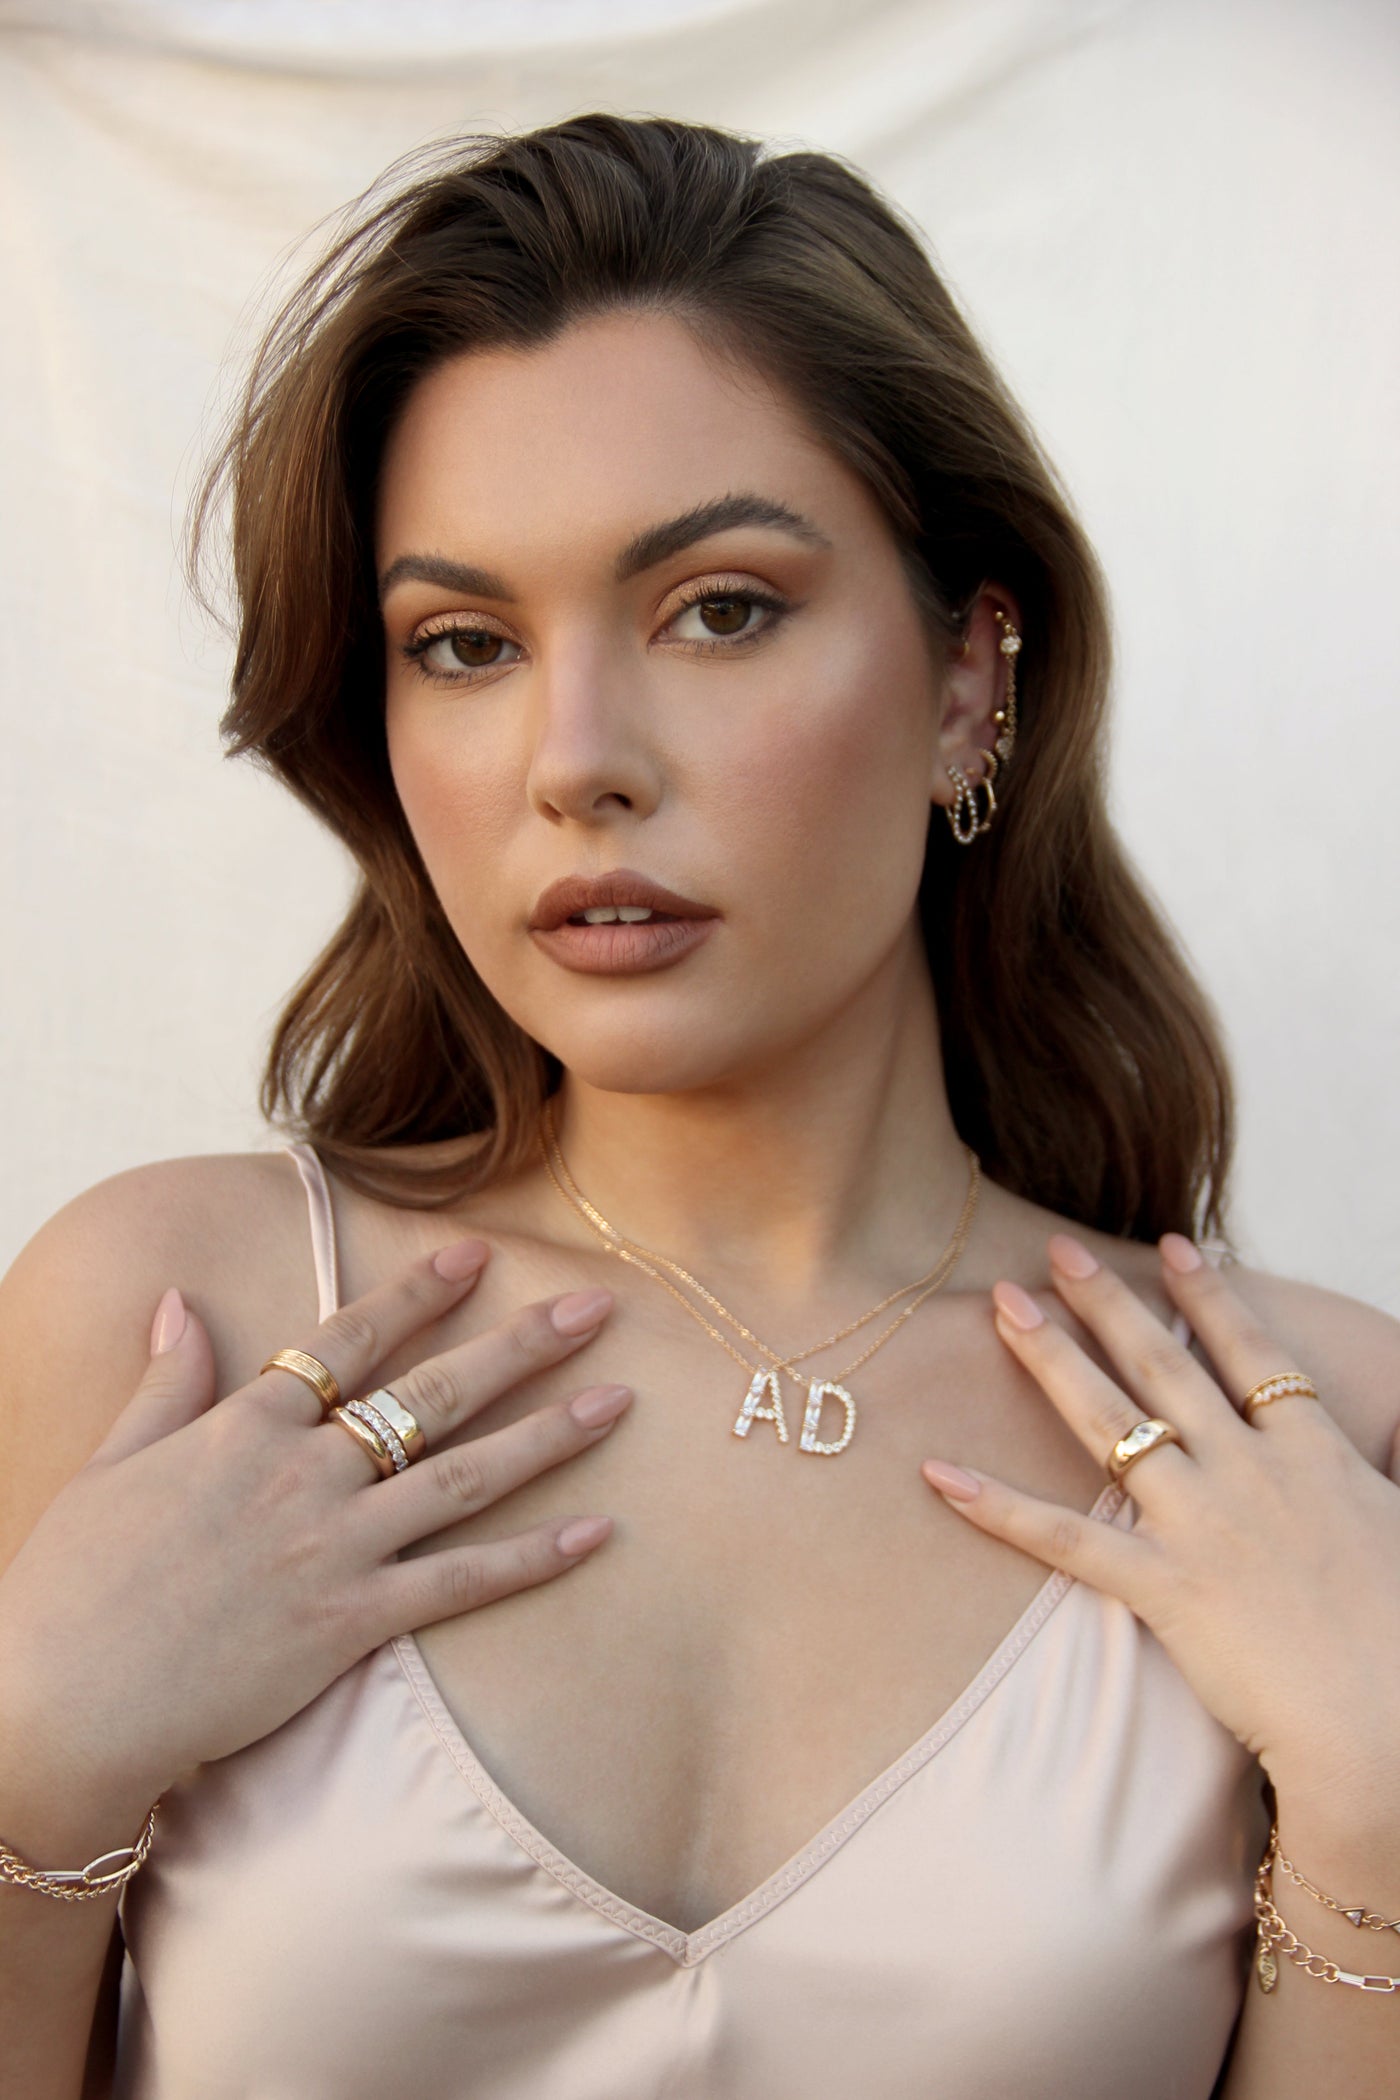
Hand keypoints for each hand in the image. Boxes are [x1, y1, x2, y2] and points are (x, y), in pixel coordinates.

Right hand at [0, 1241, 630, 1827]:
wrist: (61, 1703)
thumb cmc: (71, 1586)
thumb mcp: (111, 1464)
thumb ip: (165, 1381)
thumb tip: (180, 1301)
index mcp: (244, 1426)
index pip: (349, 1339)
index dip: (418, 1294)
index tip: (476, 1254)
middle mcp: (302, 1474)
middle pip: (430, 1394)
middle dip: (519, 1345)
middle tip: (593, 1308)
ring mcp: (333, 1548)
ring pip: (465, 1476)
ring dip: (549, 1435)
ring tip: (619, 1401)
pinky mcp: (351, 1624)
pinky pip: (461, 1583)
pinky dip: (532, 1559)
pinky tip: (594, 1532)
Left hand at [920, 1232, 1399, 1842]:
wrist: (1390, 1722)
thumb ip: (1367, 1484)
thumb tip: (1367, 1459)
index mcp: (1314, 1456)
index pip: (1252, 1353)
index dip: (1210, 1296)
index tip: (1173, 1246)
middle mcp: (1252, 1472)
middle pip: (1165, 1364)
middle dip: (1106, 1300)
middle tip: (1056, 1250)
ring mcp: (1203, 1524)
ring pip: (1111, 1420)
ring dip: (1051, 1357)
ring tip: (1003, 1305)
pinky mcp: (1165, 1588)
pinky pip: (1066, 1539)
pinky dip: (999, 1508)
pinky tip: (942, 1476)